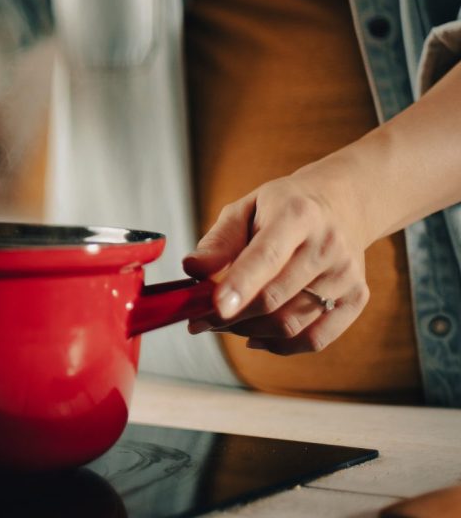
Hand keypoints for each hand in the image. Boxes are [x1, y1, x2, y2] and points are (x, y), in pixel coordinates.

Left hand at [183, 170, 373, 354]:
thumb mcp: (244, 210)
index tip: (214, 308)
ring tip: (225, 323)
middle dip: (231, 316)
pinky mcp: (358, 298)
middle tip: (200, 320)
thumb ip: (218, 242)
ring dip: (249, 331)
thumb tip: (192, 269)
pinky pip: (315, 339)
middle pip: (275, 297)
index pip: (267, 256)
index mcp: (297, 215)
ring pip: (291, 324)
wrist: (341, 205)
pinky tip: (255, 335)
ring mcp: (347, 274)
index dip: (239, 285)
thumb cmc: (282, 208)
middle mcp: (328, 245)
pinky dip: (280, 346)